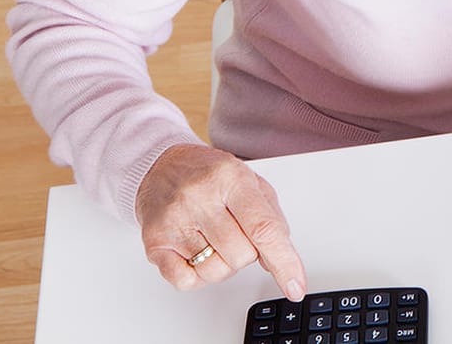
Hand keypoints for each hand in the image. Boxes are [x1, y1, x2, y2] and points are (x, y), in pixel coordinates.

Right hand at [135, 143, 305, 299]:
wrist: (163, 166)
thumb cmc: (211, 175)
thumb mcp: (251, 182)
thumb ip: (271, 219)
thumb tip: (278, 260)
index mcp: (232, 179)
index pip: (263, 228)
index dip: (284, 261)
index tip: (296, 286)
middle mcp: (201, 198)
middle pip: (242, 255)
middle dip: (248, 253)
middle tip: (236, 233)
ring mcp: (175, 221)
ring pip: (215, 271)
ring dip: (223, 265)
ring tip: (215, 240)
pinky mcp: (154, 242)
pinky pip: (186, 281)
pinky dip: (198, 276)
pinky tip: (196, 253)